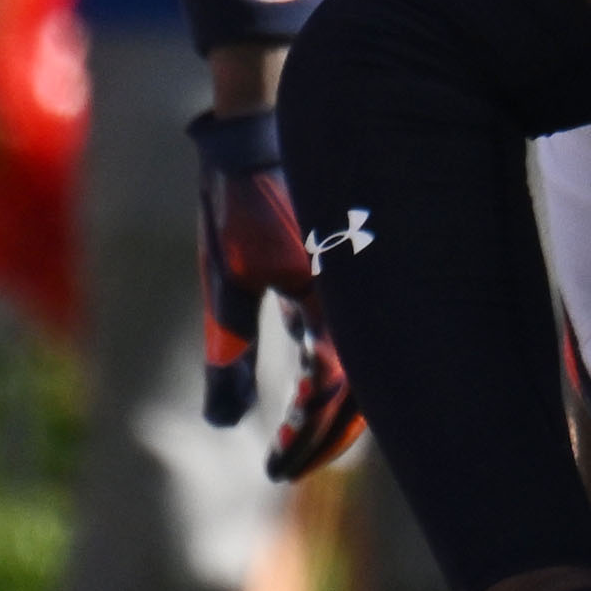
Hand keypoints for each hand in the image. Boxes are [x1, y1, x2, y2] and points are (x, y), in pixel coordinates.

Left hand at [189, 106, 363, 480]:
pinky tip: (320, 375)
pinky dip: (344, 364)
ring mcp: (363, 283)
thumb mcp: (226, 279)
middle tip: (291, 465)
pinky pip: (363, 328)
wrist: (268, 121)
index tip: (277, 469)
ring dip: (339, 406)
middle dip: (325, 436)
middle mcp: (361, 300)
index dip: (305, 440)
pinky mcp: (354, 265)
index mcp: (334, 306)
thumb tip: (223, 423)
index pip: (331, 397)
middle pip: (360, 392)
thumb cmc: (240, 197)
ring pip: (367, 363)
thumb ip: (230, 353)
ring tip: (306, 436)